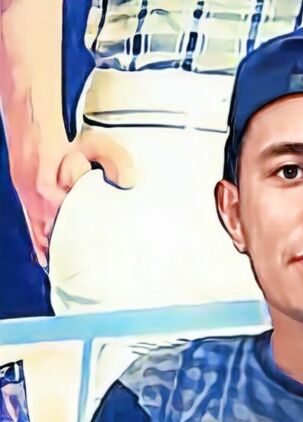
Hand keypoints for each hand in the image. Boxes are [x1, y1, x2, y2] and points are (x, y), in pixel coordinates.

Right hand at [8, 128, 135, 265]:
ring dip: (55, 251)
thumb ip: (116, 161)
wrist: (31, 119)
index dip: (85, 241)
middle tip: (85, 273)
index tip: (97, 257)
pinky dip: (40, 243)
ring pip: (42, 234)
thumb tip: (129, 183)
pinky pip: (32, 227)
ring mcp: (29, 201)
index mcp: (53, 191)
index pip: (73, 225)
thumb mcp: (96, 144)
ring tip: (68, 272)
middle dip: (70, 253)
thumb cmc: (67, 135)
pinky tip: (45, 259)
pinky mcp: (25, 198)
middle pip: (56, 235)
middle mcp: (38, 200)